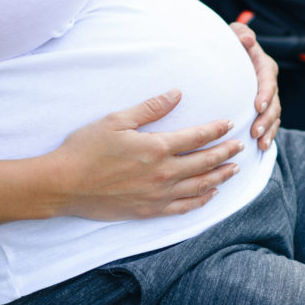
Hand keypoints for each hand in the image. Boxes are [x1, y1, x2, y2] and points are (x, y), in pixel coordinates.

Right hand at [48, 90, 242, 220]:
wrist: (64, 185)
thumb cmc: (86, 149)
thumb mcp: (116, 119)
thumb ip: (150, 108)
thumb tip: (176, 93)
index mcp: (156, 147)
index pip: (196, 136)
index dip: (216, 129)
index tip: (229, 124)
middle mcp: (163, 173)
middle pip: (205, 162)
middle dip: (226, 152)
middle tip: (240, 146)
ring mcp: (158, 195)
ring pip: (200, 186)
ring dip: (220, 176)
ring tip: (234, 170)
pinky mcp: (149, 211)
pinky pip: (184, 207)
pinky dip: (201, 201)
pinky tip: (211, 195)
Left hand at [230, 22, 280, 149]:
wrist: (226, 59)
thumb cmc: (228, 44)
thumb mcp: (233, 34)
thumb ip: (240, 34)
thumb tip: (248, 40)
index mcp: (263, 64)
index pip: (268, 78)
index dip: (265, 93)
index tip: (257, 106)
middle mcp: (269, 82)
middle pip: (274, 101)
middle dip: (266, 118)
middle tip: (255, 131)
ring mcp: (268, 97)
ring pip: (274, 115)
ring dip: (268, 130)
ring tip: (259, 143)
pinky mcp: (264, 109)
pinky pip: (271, 124)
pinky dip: (268, 135)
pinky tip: (261, 148)